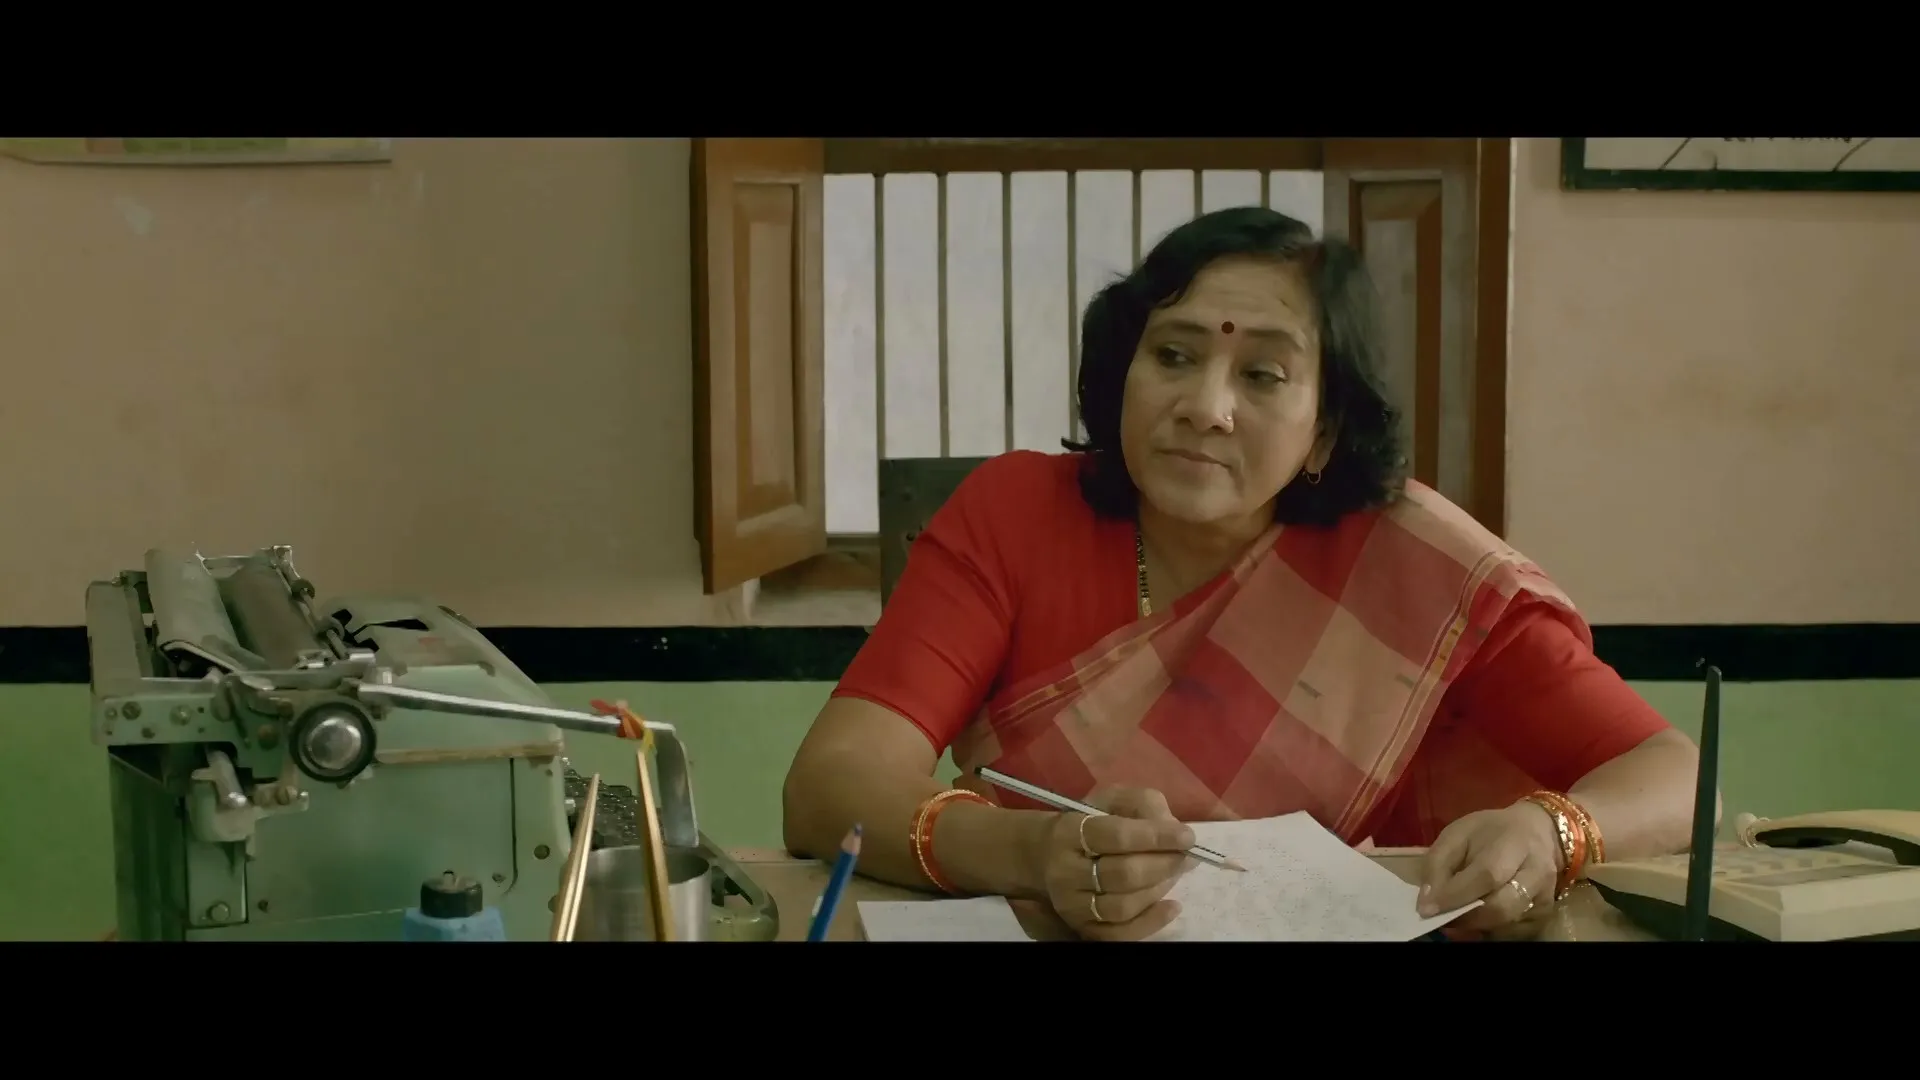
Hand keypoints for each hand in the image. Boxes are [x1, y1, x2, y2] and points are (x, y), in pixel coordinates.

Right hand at [1040, 787, 1195, 941]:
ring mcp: (1072, 905)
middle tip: (1186, 857)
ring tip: (1175, 874)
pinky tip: (1172, 906)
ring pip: (1122, 906)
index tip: (1188, 837)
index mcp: (1069, 831)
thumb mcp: (1112, 800)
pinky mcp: (1082, 928)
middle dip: (1163, 865)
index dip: (1156, 837)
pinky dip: (1152, 922)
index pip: (1116, 836)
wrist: (1046, 856)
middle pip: (1122, 874)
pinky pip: (1120, 934)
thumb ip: (1143, 805)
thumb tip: (1174, 829)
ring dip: (1158, 890)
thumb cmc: (1087, 822)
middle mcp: (1065, 872)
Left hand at [1416, 802, 1563, 931]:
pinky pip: (1514, 932)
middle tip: (1441, 919)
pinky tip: (1476, 919)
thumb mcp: (1456, 834)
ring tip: (1455, 919)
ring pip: (1507, 925)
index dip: (1455, 896)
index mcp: (1514, 843)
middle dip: (1466, 918)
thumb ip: (1438, 864)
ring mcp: (1544, 896)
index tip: (1427, 909)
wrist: (1534, 831)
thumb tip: (1427, 903)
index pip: (1486, 876)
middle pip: (1501, 908)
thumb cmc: (1490, 832)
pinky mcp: (1544, 913)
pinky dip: (1490, 930)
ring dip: (1476, 927)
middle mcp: (1537, 873)